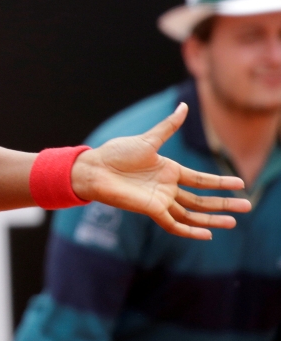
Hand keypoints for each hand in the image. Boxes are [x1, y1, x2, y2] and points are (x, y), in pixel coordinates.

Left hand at [71, 103, 251, 239]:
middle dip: (224, 203)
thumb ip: (169, 127)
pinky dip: (190, 230)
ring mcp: (160, 199)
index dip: (221, 183)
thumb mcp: (148, 139)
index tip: (241, 183)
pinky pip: (174, 224)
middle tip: (247, 207)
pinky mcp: (150, 209)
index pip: (202, 180)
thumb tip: (185, 106)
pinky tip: (207, 234)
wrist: (94, 168)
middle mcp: (167, 186)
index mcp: (169, 169)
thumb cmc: (116, 152)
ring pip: (192, 213)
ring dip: (212, 219)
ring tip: (233, 222)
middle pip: (202, 199)